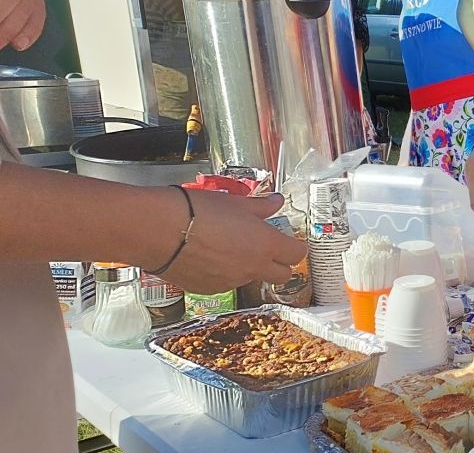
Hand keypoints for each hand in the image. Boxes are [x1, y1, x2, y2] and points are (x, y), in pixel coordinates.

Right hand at [143, 190, 307, 294]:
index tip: (289, 239)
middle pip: (283, 275)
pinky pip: (226, 284)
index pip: (297, 253)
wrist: (157, 231)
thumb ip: (260, 207)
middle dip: (281, 264)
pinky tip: (209, 257)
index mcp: (265, 244)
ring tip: (229, 246)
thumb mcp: (234, 202)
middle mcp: (252, 267)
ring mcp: (231, 282)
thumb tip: (276, 201)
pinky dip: (224, 273)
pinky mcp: (208, 290)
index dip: (296, 246)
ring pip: (252, 278)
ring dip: (249, 267)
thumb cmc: (196, 210)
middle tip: (268, 248)